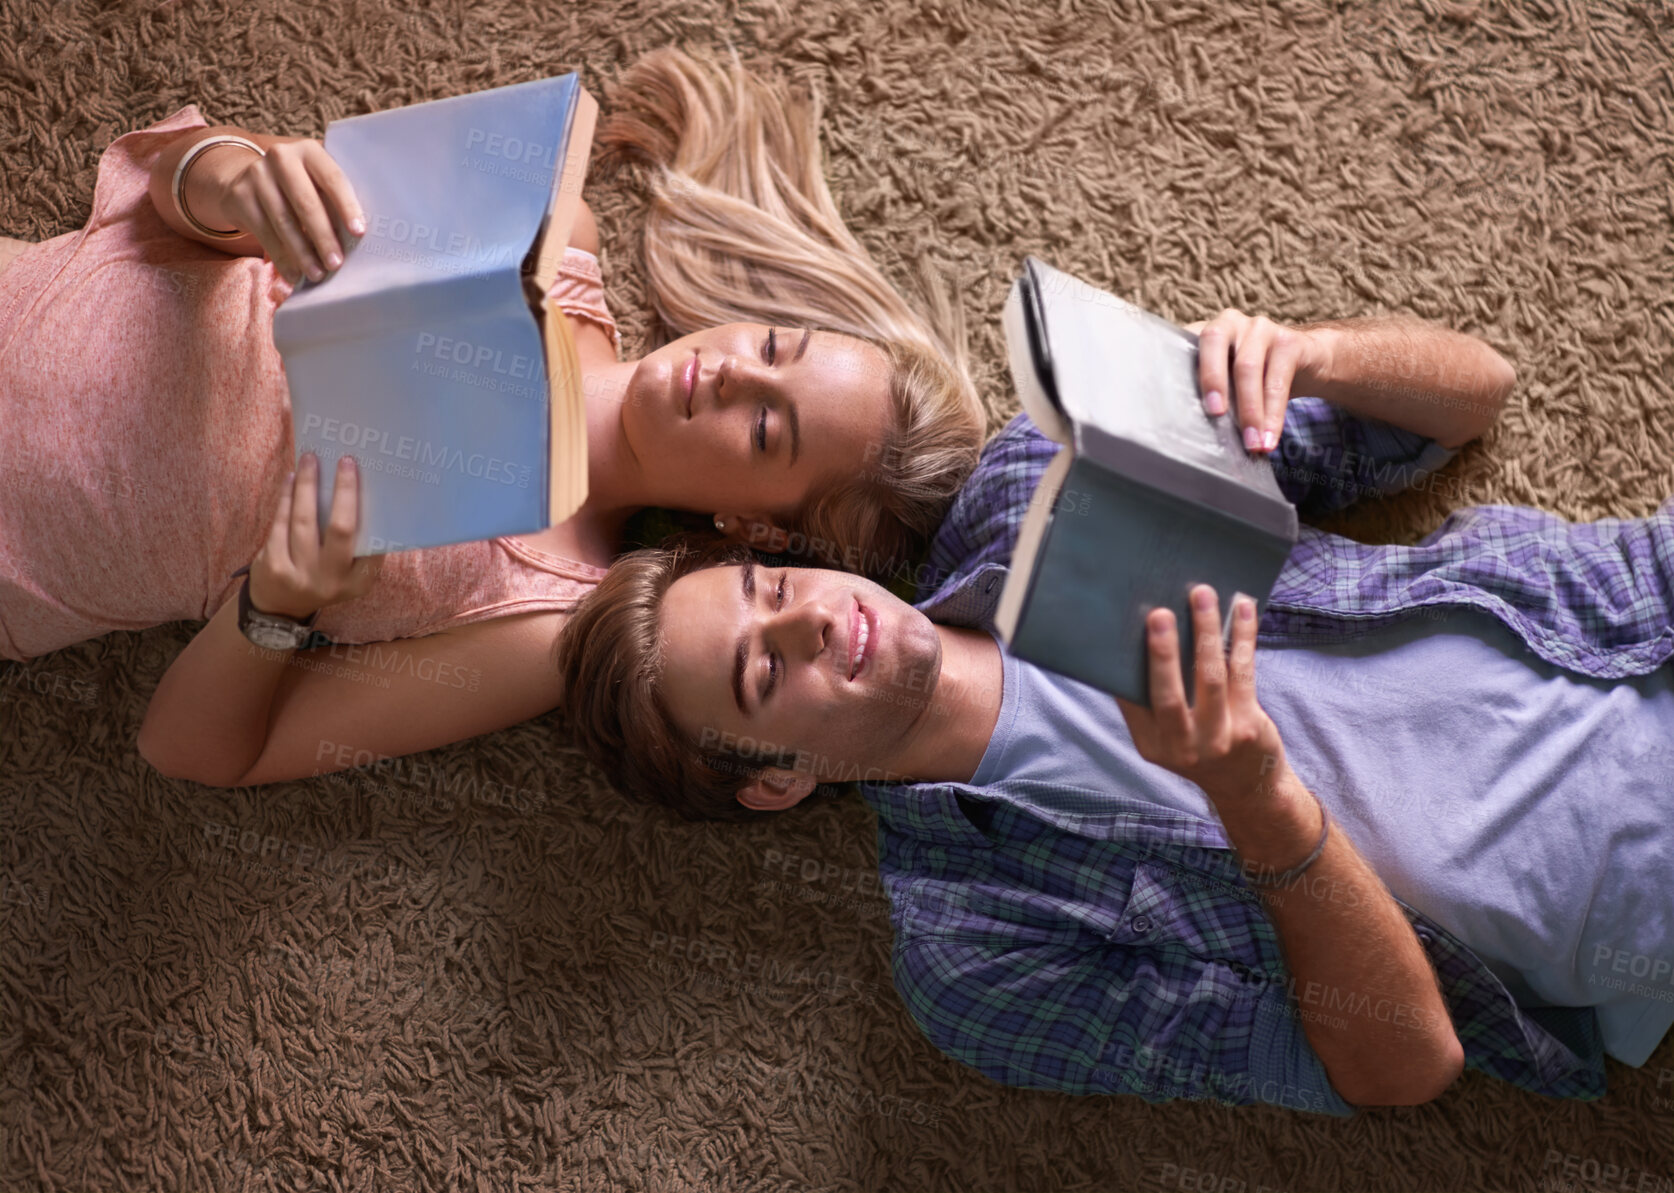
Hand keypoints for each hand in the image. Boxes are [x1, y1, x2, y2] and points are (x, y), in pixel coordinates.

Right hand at [212, 137, 364, 284]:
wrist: (245, 180)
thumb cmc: (298, 187)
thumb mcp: (315, 183)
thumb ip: (332, 202)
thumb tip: (356, 241)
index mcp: (309, 151)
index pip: (333, 178)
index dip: (347, 206)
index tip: (359, 232)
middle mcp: (281, 157)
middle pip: (306, 203)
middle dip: (323, 237)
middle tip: (336, 264)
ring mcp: (257, 175)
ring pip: (284, 221)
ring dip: (303, 253)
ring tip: (317, 274)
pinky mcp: (239, 196)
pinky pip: (264, 233)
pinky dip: (281, 258)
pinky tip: (294, 275)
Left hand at [248, 453, 383, 620]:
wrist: (280, 606)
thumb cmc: (322, 577)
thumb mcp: (349, 574)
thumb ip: (359, 547)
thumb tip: (364, 495)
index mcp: (358, 582)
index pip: (374, 544)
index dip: (376, 513)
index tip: (374, 481)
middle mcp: (332, 580)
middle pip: (341, 529)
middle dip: (344, 491)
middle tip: (346, 461)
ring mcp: (300, 575)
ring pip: (305, 520)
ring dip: (308, 485)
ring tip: (311, 459)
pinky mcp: (273, 565)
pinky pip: (281, 523)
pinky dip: (287, 497)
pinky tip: (292, 479)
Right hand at [1115, 583, 1288, 806]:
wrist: (1247, 785)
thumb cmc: (1199, 746)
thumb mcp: (1166, 738)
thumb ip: (1150, 704)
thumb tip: (1135, 642)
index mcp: (1151, 744)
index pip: (1133, 701)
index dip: (1130, 667)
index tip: (1126, 630)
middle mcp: (1181, 747)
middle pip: (1168, 694)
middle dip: (1163, 651)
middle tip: (1160, 614)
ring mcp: (1218, 738)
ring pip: (1210, 676)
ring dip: (1206, 631)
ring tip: (1202, 595)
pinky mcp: (1249, 725)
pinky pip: (1243, 671)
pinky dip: (1243, 636)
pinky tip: (1242, 608)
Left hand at [1182, 310, 1332, 455]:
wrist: (1310, 360)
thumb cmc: (1256, 377)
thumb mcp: (1228, 380)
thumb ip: (1208, 392)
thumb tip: (1188, 433)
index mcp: (1206, 332)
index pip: (1183, 343)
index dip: (1175, 366)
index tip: (1172, 399)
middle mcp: (1230, 322)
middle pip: (1213, 343)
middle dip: (1211, 380)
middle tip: (1214, 415)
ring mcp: (1260, 328)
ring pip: (1247, 368)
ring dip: (1249, 412)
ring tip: (1251, 444)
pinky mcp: (1289, 342)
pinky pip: (1277, 382)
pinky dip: (1273, 415)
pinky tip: (1269, 439)